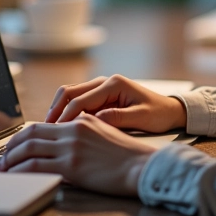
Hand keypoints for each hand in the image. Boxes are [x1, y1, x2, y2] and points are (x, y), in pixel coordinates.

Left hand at [0, 115, 153, 195]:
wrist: (140, 166)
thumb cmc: (127, 156)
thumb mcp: (104, 134)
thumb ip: (83, 134)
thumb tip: (64, 144)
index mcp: (82, 120)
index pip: (44, 124)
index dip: (23, 135)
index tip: (14, 146)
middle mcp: (74, 129)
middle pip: (31, 134)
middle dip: (11, 147)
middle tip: (1, 160)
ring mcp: (71, 146)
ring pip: (29, 149)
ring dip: (10, 160)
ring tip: (2, 170)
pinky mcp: (71, 165)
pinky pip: (36, 166)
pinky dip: (20, 171)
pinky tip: (15, 177)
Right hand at [46, 74, 187, 132]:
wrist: (170, 110)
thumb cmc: (158, 114)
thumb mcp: (141, 118)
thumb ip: (119, 118)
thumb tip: (95, 121)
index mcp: (114, 84)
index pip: (81, 100)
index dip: (66, 117)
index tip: (56, 133)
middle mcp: (105, 82)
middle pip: (70, 92)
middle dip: (55, 110)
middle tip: (45, 130)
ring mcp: (101, 88)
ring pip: (70, 95)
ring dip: (58, 110)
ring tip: (50, 130)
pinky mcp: (101, 97)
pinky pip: (78, 102)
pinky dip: (67, 112)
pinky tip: (63, 128)